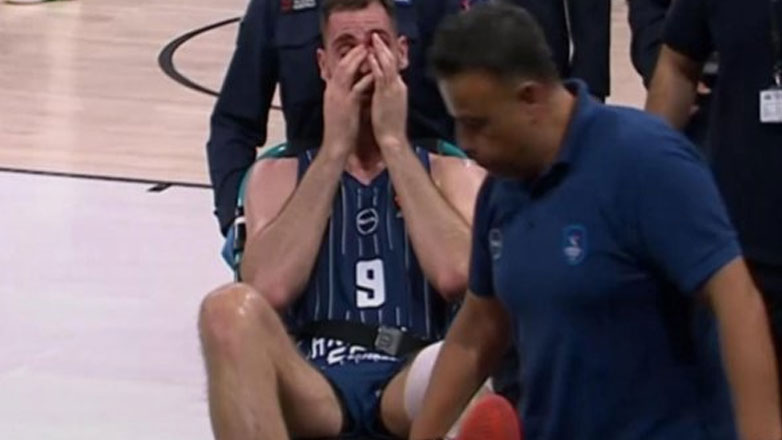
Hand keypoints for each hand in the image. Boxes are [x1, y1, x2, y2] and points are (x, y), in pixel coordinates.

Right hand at [322, 45, 374, 157]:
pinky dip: (365, 79)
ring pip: (346, 72)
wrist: (335, 146)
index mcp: (330, 92)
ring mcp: (339, 97)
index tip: (357, 51)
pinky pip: (357, 87)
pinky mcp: (347, 105)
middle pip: (341, 66)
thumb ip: (344, 97)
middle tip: (364, 45)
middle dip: (353, 54)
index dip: (347, 58)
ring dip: (358, 61)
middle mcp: (332, 91)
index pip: (337, 69)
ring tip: (369, 52)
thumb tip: (352, 89)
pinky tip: (374, 73)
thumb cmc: (340, 130)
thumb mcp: (339, 109)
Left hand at [368, 34, 407, 149]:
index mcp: (399, 89)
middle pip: (392, 61)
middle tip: (375, 37)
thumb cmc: (389, 127)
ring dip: (380, 51)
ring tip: (373, 40)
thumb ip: (385, 95)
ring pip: (388, 64)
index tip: (379, 46)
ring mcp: (393, 89)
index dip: (386, 55)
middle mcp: (398, 86)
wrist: (393, 139)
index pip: (393, 68)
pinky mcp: (386, 94)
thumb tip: (380, 88)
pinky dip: (376, 63)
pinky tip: (370, 55)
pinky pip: (381, 74)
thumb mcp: (389, 106)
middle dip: (383, 48)